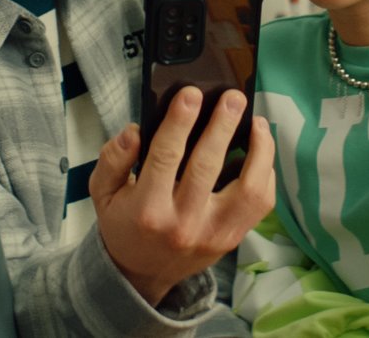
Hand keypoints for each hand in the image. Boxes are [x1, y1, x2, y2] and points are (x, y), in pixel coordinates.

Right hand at [89, 86, 275, 305]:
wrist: (142, 273)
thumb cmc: (125, 224)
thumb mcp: (103, 193)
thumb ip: (113, 159)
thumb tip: (134, 132)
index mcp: (148, 210)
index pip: (165, 157)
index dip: (179, 122)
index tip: (190, 95)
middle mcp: (183, 223)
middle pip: (207, 166)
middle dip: (222, 126)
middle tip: (232, 98)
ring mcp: (213, 233)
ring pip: (247, 189)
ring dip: (258, 151)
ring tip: (257, 122)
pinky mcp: (233, 237)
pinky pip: (260, 204)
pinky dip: (265, 173)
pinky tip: (261, 150)